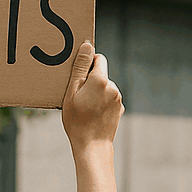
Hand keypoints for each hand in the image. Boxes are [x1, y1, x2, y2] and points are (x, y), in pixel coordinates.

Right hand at [62, 42, 126, 191]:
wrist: (92, 146)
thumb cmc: (77, 120)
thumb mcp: (71, 92)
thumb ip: (79, 68)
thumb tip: (87, 45)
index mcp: (100, 79)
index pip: (98, 58)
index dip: (87, 64)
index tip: (78, 76)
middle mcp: (113, 87)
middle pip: (101, 74)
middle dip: (90, 81)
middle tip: (78, 96)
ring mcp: (118, 99)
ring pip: (105, 88)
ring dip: (96, 93)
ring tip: (85, 108)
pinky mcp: (120, 109)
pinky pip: (109, 100)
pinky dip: (101, 103)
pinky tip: (93, 115)